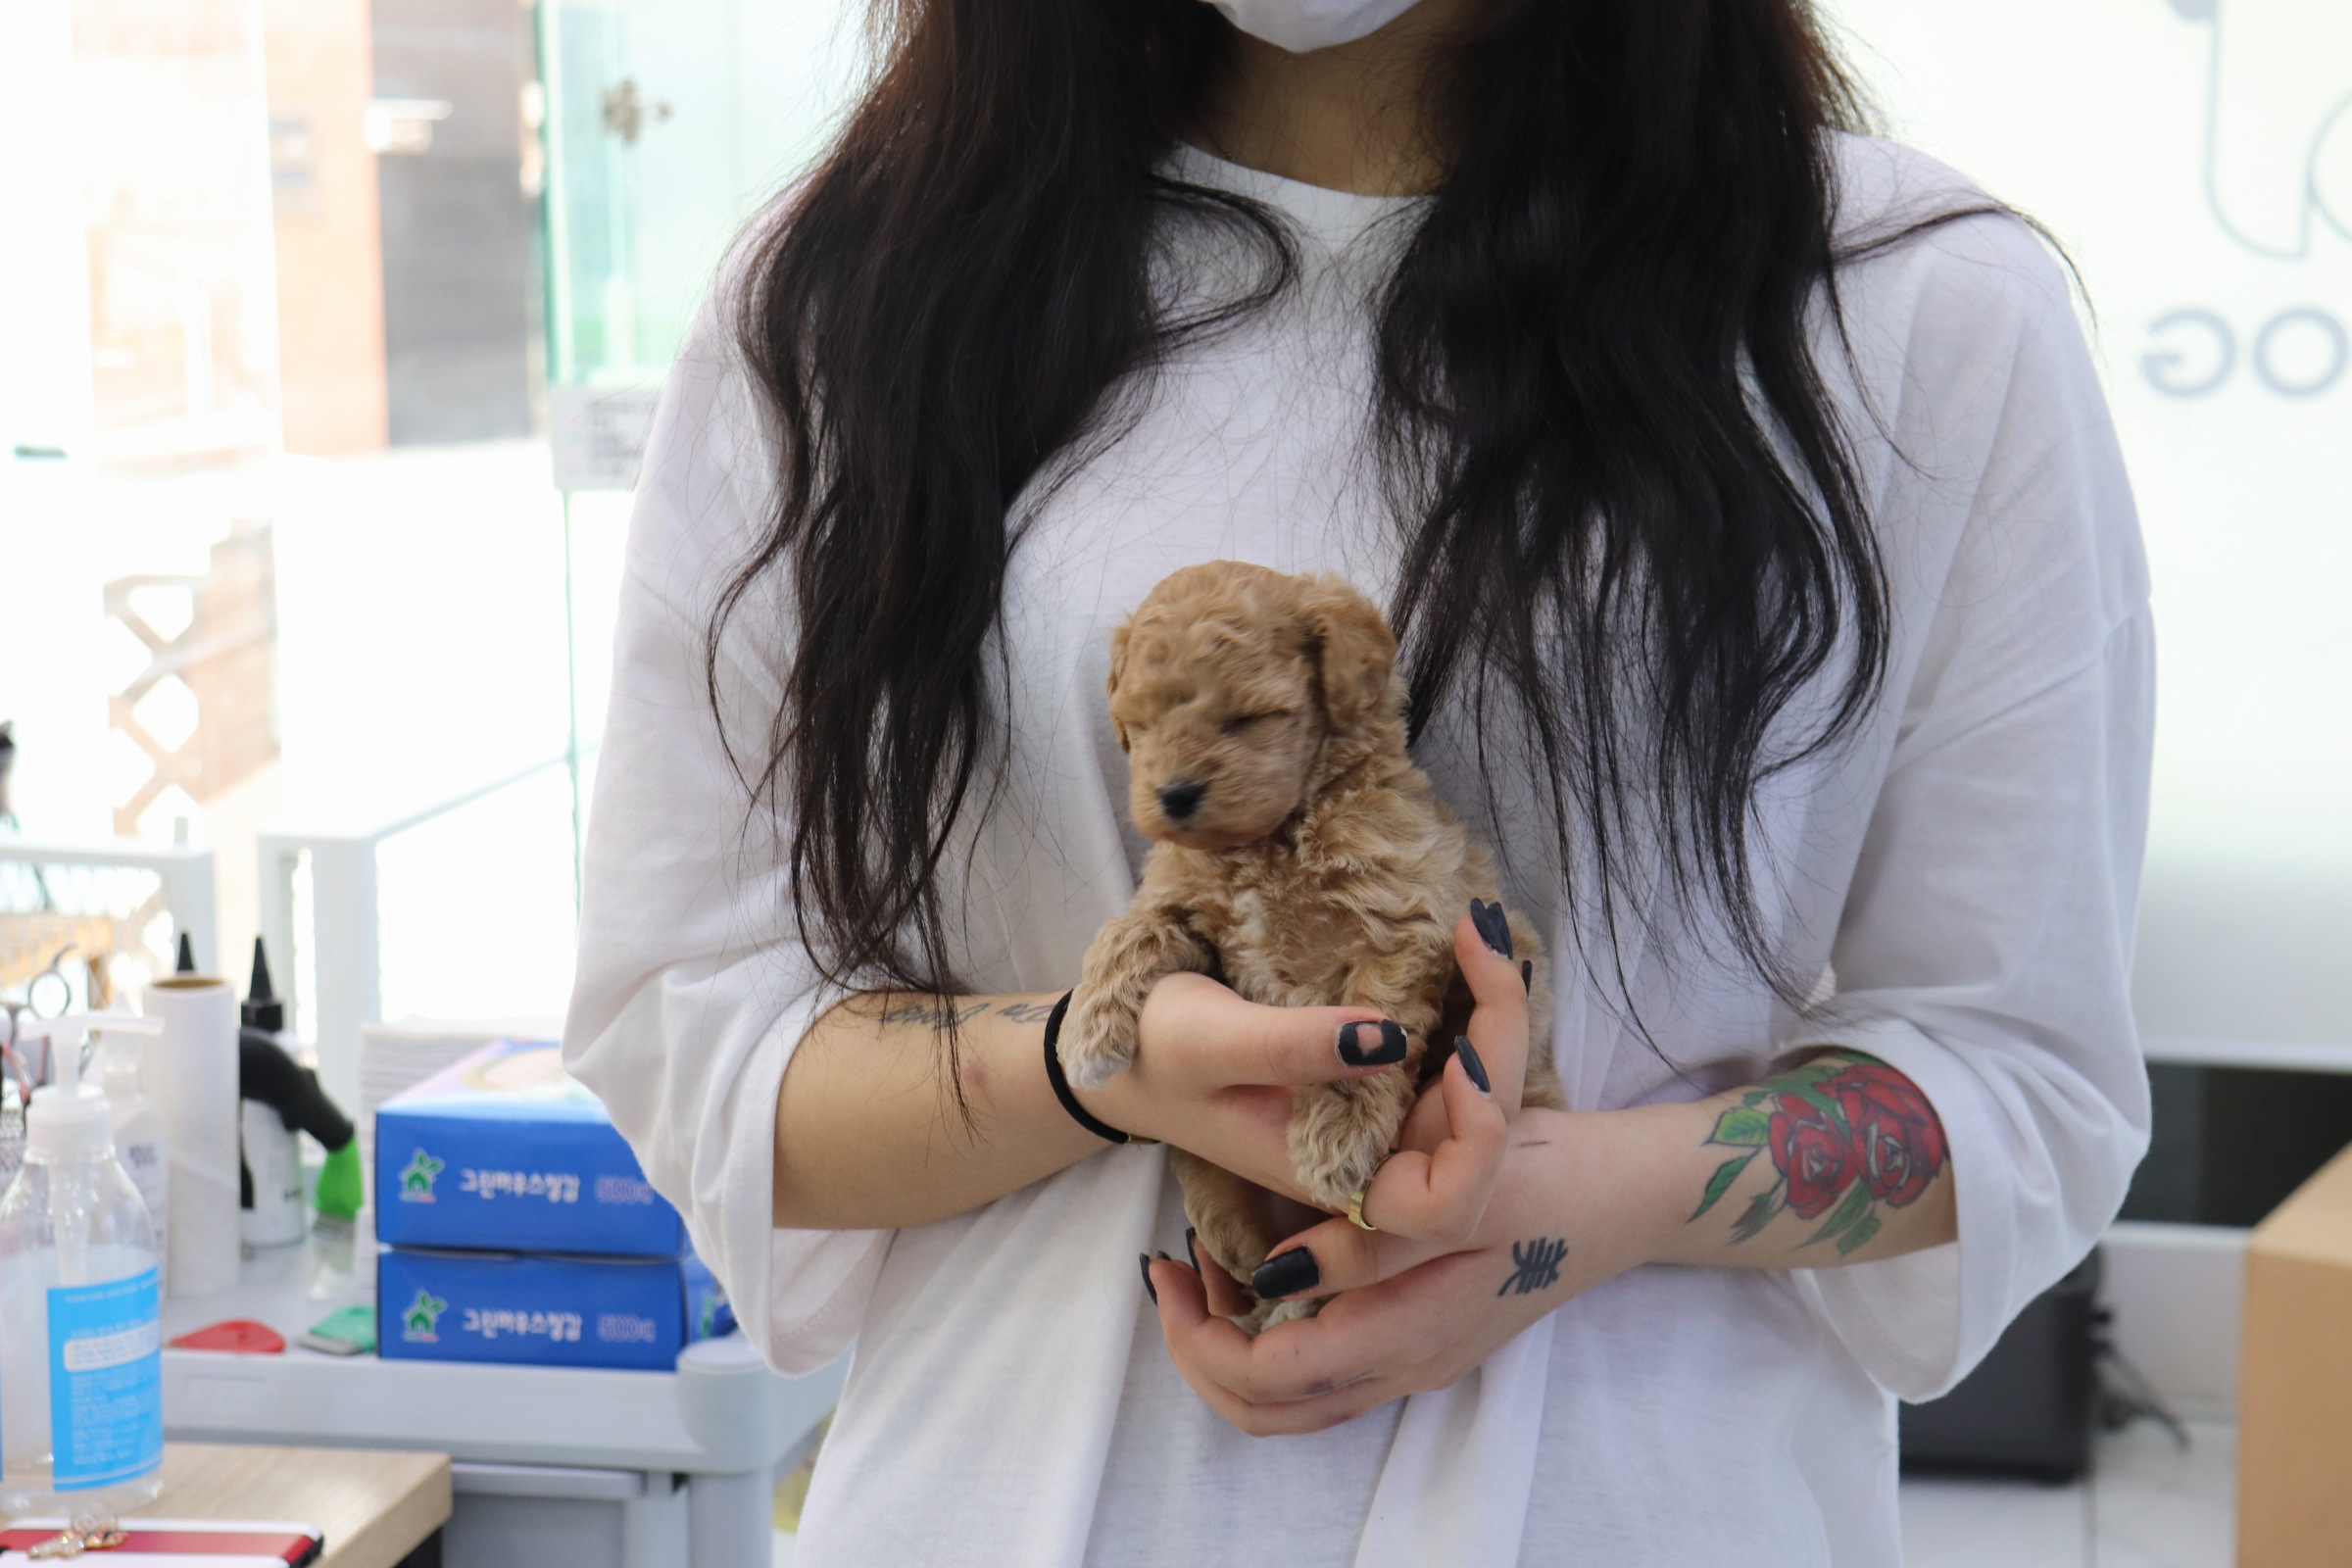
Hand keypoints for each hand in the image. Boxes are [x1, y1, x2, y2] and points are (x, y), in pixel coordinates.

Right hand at [1083, 910, 1530, 1212]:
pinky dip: (1470, 1008)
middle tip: (1479, 939)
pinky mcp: (1378, 1087)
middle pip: (1484, 1137)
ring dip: (1494, 1017)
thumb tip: (1393, 1037)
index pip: (1448, 1203)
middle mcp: (1371, 1163)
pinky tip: (1465, 951)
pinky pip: (1450, 1063)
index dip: (1479, 1140)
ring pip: (1477, 1095)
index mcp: (1337, 1180)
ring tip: (1477, 934)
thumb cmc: (1158, 1052)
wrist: (1128, 1049)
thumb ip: (1294, 1047)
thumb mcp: (1212, 1041)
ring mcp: (1379, 1125)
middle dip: (1502, 1038)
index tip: (1462, 1054)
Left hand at [1141, 1109, 1634, 1433]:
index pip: (1266, 1376)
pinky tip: (1271, 1269)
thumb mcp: (1460, 1195)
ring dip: (1234, 1347)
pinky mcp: (1430, 1339)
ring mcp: (1421, 1359)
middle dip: (1199, 1350)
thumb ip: (1367, 1246)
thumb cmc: (1547, 1176)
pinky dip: (1278, 1338)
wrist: (1630, 1194)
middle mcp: (1408, 1365)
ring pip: (1295, 1401)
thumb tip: (1274, 1276)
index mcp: (1407, 1333)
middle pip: (1268, 1409)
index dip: (1197, 1333)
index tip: (1167, 1259)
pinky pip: (1328, 1371)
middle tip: (1169, 1270)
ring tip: (1206, 1267)